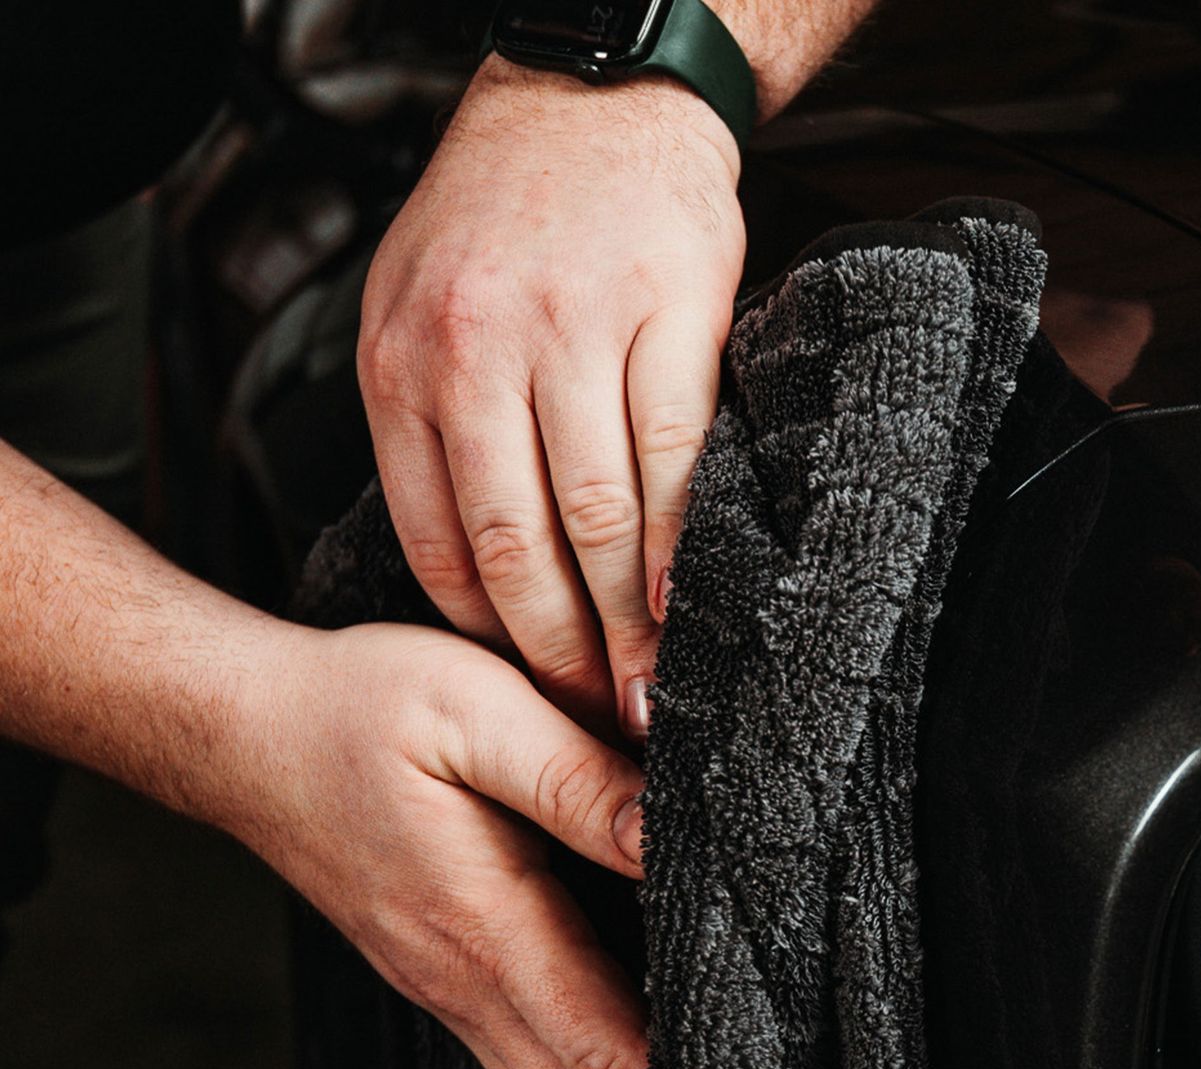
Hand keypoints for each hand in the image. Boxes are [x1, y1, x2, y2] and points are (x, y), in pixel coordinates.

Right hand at [230, 621, 653, 1068]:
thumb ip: (579, 780)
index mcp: (485, 926)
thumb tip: (667, 838)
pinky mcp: (440, 977)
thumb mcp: (473, 709)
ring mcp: (446, 990)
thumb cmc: (355, 709)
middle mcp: (463, 981)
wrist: (239, 734)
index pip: (603, 1049)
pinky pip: (525, 1068)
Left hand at [358, 57, 745, 735]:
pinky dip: (682, 546)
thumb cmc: (507, 218)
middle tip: (597, 725)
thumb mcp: (417, 309)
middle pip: (518, 550)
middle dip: (562, 658)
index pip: (438, 544)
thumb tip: (480, 577)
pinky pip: (674, 457)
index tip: (528, 700)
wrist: (595, 102)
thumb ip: (432, 429)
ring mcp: (573, 333)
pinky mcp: (667, 317)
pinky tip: (689, 605)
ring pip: (598, 519)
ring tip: (649, 693)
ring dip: (629, 626)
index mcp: (402, 364)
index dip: (489, 642)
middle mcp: (476, 352)